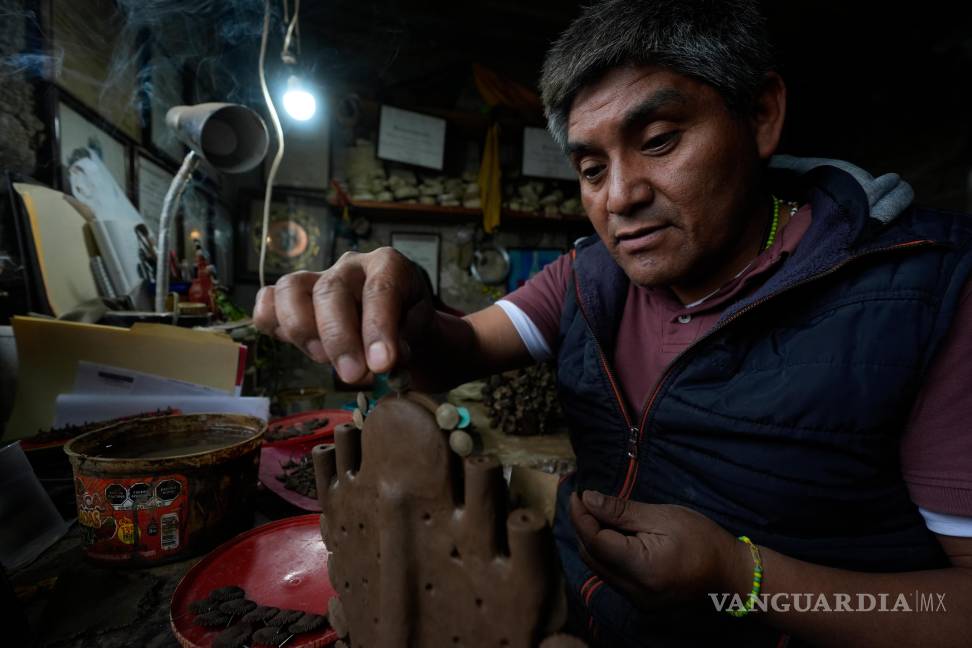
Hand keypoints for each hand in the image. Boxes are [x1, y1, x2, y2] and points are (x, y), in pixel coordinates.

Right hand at [253, 248, 434, 382]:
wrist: (397, 317)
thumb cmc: (407, 322)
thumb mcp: (418, 331)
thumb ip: (403, 343)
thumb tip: (382, 362)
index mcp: (388, 265)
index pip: (380, 290)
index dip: (378, 329)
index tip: (382, 365)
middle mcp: (350, 266)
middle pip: (331, 292)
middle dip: (339, 338)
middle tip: (353, 375)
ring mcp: (317, 276)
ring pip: (291, 289)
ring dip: (302, 331)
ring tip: (323, 360)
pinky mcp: (294, 294)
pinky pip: (268, 299)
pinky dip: (271, 322)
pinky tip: (295, 345)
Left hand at [570, 490, 745, 608]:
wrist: (731, 574)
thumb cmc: (702, 539)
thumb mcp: (662, 516)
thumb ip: (621, 511)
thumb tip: (588, 500)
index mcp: (641, 568)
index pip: (595, 541)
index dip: (581, 517)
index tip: (577, 494)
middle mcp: (633, 590)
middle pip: (592, 556)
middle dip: (583, 527)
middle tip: (585, 500)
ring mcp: (637, 599)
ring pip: (599, 567)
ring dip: (592, 540)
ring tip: (597, 513)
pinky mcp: (641, 600)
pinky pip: (612, 575)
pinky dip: (606, 553)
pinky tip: (613, 534)